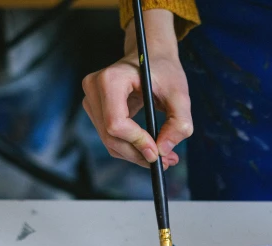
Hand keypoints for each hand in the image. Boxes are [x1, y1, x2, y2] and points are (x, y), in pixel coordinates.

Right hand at [81, 9, 192, 169]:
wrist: (151, 56)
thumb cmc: (165, 71)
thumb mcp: (180, 94)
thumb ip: (179, 123)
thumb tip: (164, 151)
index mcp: (111, 79)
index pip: (116, 122)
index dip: (137, 142)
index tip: (159, 153)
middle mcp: (94, 88)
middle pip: (111, 137)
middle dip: (139, 153)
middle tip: (168, 162)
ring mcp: (91, 100)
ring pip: (111, 142)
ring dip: (137, 155)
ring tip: (165, 157)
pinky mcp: (95, 111)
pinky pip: (112, 139)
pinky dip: (132, 149)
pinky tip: (153, 149)